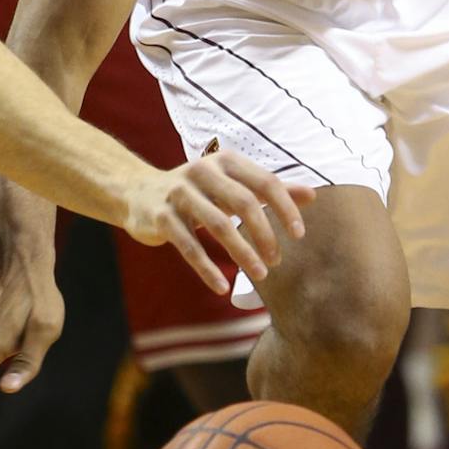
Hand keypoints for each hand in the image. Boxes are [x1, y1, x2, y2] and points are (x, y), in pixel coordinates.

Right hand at [124, 151, 313, 293]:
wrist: (137, 192)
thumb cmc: (196, 192)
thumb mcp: (231, 185)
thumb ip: (269, 190)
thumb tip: (311, 195)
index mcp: (225, 162)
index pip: (265, 182)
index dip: (285, 208)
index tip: (299, 234)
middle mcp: (202, 171)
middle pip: (244, 202)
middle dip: (265, 234)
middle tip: (277, 261)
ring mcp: (179, 193)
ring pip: (218, 225)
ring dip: (242, 252)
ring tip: (259, 275)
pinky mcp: (160, 216)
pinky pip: (188, 245)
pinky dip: (207, 268)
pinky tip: (221, 287)